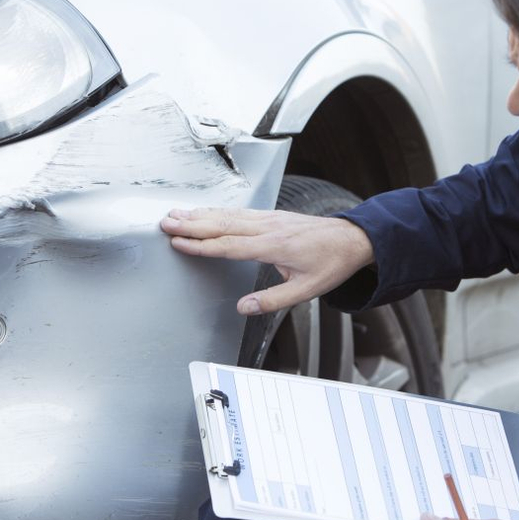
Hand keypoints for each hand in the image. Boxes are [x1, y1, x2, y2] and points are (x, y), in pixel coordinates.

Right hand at [159, 208, 373, 314]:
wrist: (352, 239)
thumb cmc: (331, 263)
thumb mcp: (306, 290)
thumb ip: (272, 300)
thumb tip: (243, 308)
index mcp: (274, 246)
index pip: (228, 245)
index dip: (201, 245)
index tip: (179, 243)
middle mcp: (268, 227)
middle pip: (222, 224)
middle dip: (191, 224)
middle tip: (165, 223)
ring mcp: (270, 218)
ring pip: (228, 215)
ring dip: (200, 214)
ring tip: (176, 214)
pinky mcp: (272, 215)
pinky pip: (239, 212)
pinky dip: (217, 211)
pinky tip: (205, 211)